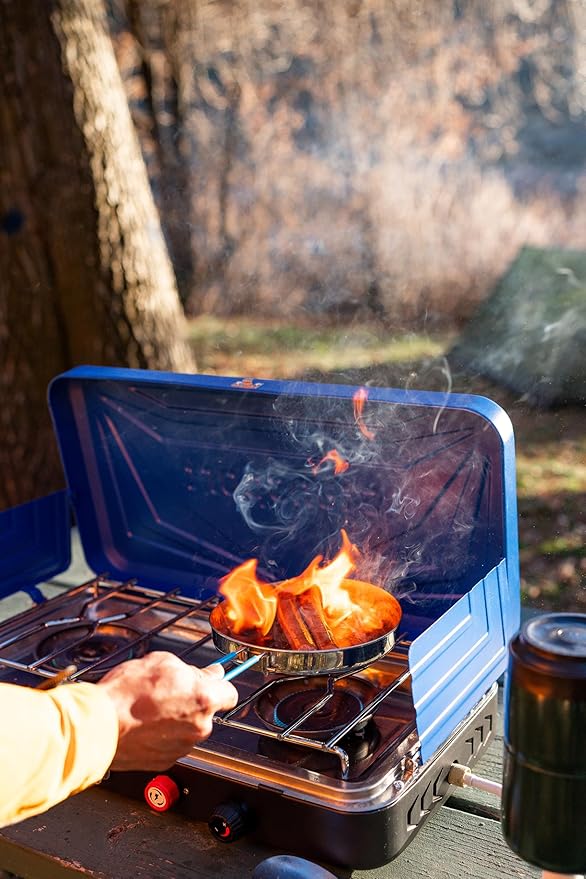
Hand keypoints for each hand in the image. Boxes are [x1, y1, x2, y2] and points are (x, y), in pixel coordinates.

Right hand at [97, 651, 237, 770]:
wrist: (99, 726)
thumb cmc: (127, 693)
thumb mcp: (163, 663)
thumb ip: (193, 670)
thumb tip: (210, 673)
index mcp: (204, 699)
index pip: (230, 693)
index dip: (219, 685)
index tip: (211, 681)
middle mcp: (199, 727)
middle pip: (206, 712)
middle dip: (192, 701)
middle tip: (167, 690)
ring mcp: (183, 747)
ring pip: (188, 728)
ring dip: (176, 719)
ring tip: (149, 708)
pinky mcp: (165, 762)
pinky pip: (171, 744)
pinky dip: (162, 735)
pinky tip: (144, 724)